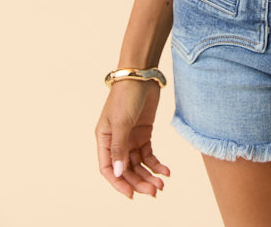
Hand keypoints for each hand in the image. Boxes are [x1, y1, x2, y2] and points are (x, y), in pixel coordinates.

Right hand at [95, 79, 169, 198]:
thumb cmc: (126, 94)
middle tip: (154, 191)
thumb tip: (118, 173)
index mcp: (104, 139)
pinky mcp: (143, 133)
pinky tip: (166, 171)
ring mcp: (130, 138)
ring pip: (138, 165)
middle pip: (126, 169)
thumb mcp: (122, 121)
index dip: (118, 183)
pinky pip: (149, 154)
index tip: (132, 195)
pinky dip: (156, 164)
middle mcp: (116, 142)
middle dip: (139, 182)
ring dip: (149, 175)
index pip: (108, 169)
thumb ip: (120, 147)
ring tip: (162, 184)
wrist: (142, 74)